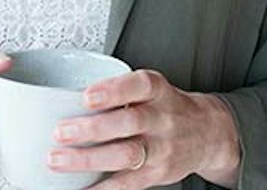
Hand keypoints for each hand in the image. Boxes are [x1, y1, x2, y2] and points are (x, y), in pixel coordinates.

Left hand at [48, 68, 240, 188]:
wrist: (207, 133)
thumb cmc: (167, 108)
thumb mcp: (153, 90)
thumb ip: (120, 92)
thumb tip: (69, 99)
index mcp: (158, 92)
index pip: (140, 86)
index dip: (114, 91)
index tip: (87, 96)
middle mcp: (162, 119)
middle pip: (129, 122)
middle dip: (92, 128)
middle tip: (61, 131)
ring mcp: (161, 148)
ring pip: (126, 154)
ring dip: (88, 158)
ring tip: (59, 159)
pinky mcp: (157, 174)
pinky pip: (127, 184)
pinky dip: (101, 188)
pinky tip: (81, 188)